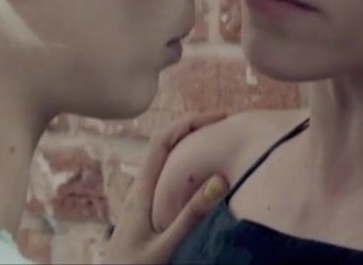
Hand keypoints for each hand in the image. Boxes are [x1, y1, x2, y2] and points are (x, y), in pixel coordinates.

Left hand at [103, 112, 228, 263]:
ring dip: (188, 146)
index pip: (162, 141)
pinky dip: (185, 167)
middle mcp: (139, 190)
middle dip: (192, 128)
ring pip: (164, 161)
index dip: (188, 122)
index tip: (218, 117)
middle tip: (223, 125)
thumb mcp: (165, 246)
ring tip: (216, 141)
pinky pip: (165, 179)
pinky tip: (199, 177)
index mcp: (141, 192)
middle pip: (164, 145)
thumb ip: (190, 217)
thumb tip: (219, 180)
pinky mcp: (145, 213)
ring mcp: (141, 200)